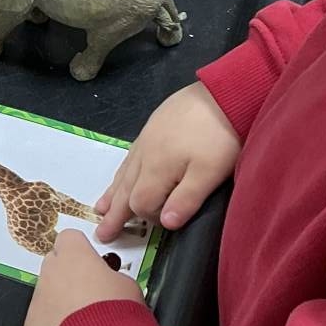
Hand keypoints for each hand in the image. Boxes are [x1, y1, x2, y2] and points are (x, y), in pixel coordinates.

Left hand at [23, 230, 144, 325]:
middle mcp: (49, 273)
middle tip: (88, 296)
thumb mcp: (128, 286)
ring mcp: (36, 300)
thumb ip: (110, 276)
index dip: (81, 251)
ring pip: (46, 295)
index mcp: (74, 255)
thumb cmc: (120, 315)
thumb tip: (106, 283)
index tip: (91, 264)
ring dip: (60, 304)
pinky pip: (40, 322)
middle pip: (54, 265)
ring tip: (82, 325)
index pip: (69, 238)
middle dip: (67, 276)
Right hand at [95, 81, 238, 238]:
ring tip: (101, 209)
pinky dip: (121, 173)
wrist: (224, 92)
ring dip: (113, 193)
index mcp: (157, 169)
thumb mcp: (210, 173)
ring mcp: (146, 139)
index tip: (164, 222)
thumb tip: (163, 224)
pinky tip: (120, 176)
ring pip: (124, 172)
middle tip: (101, 234)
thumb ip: (186, 200)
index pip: (141, 203)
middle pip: (126, 190)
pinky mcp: (152, 126)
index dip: (149, 218)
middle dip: (115, 213)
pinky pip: (129, 157)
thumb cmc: (220, 136)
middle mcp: (145, 155)